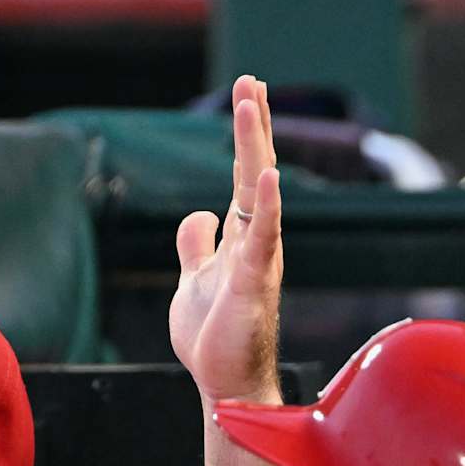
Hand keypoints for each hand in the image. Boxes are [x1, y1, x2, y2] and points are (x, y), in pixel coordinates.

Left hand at [170, 74, 283, 406]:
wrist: (227, 385)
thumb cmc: (215, 339)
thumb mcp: (194, 280)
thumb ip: (197, 245)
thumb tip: (198, 215)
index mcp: (243, 240)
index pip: (247, 177)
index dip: (247, 136)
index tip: (248, 93)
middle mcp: (257, 244)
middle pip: (256, 173)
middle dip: (252, 125)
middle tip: (251, 79)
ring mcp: (258, 262)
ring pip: (260, 193)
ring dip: (255, 146)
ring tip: (251, 104)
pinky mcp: (254, 286)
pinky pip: (264, 239)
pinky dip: (271, 207)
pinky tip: (270, 177)